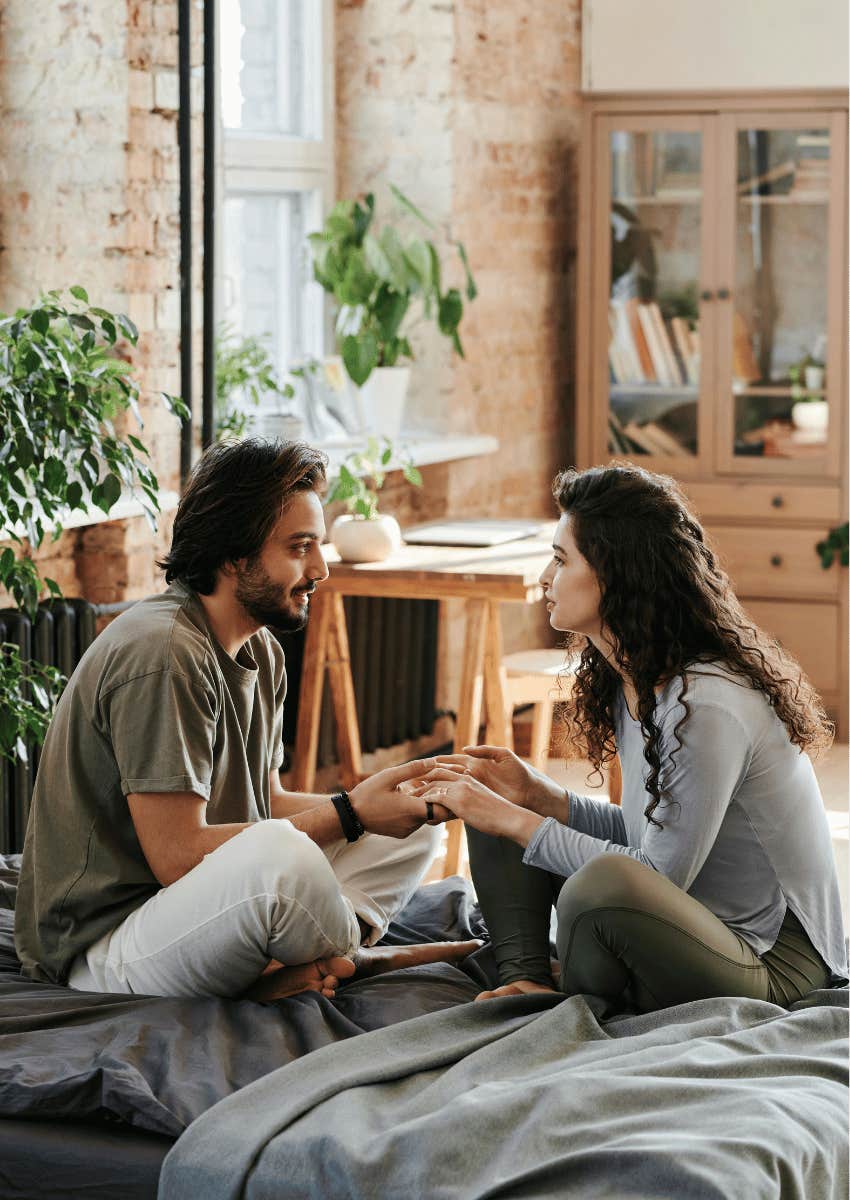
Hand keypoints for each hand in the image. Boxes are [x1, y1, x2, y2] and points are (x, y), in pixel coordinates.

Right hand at [349, 758, 451, 838]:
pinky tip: (407, 797)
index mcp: (412, 810)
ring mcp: (407, 830)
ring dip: (425, 803)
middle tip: (431, 783)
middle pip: (435, 812)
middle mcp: (413, 824)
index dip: (447, 797)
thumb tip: (433, 761)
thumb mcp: (389, 776)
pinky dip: (416, 810)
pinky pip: (416, 821)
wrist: (351, 815)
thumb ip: (413, 769)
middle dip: (436, 797)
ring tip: (418, 787)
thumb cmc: (368, 794)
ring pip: (426, 816)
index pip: (443, 809)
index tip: (443, 785)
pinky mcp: (402, 833)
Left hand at [415, 769, 542, 845]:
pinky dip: (424, 802)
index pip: (444, 770)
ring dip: (419, 792)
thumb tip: (457, 808)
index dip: (429, 774)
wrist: (508, 818)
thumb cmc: (497, 814)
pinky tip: (417, 809)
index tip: (418, 780)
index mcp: (468, 778)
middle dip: (420, 779)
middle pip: (434, 774)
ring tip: (407, 798)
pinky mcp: (458, 800)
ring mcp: (460, 789)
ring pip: (432, 785)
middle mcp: (463, 779)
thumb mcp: (480, 801)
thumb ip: (468, 799)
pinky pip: (435, 798)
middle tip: (407, 787)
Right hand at [431, 746, 565, 819]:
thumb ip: (485, 750)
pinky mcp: (479, 801)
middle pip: (447, 776)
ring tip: (420, 794)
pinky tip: (437, 806)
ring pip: (450, 789)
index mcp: (477, 764)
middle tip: (414, 781)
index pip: (452, 762)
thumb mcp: (504, 755)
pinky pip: (459, 802)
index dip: (438, 762)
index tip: (423, 764)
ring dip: (436, 791)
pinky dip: (448, 803)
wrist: (530, 793)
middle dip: (432, 778)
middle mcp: (473, 777)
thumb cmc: (519, 773)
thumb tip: (465, 749)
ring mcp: (475, 789)